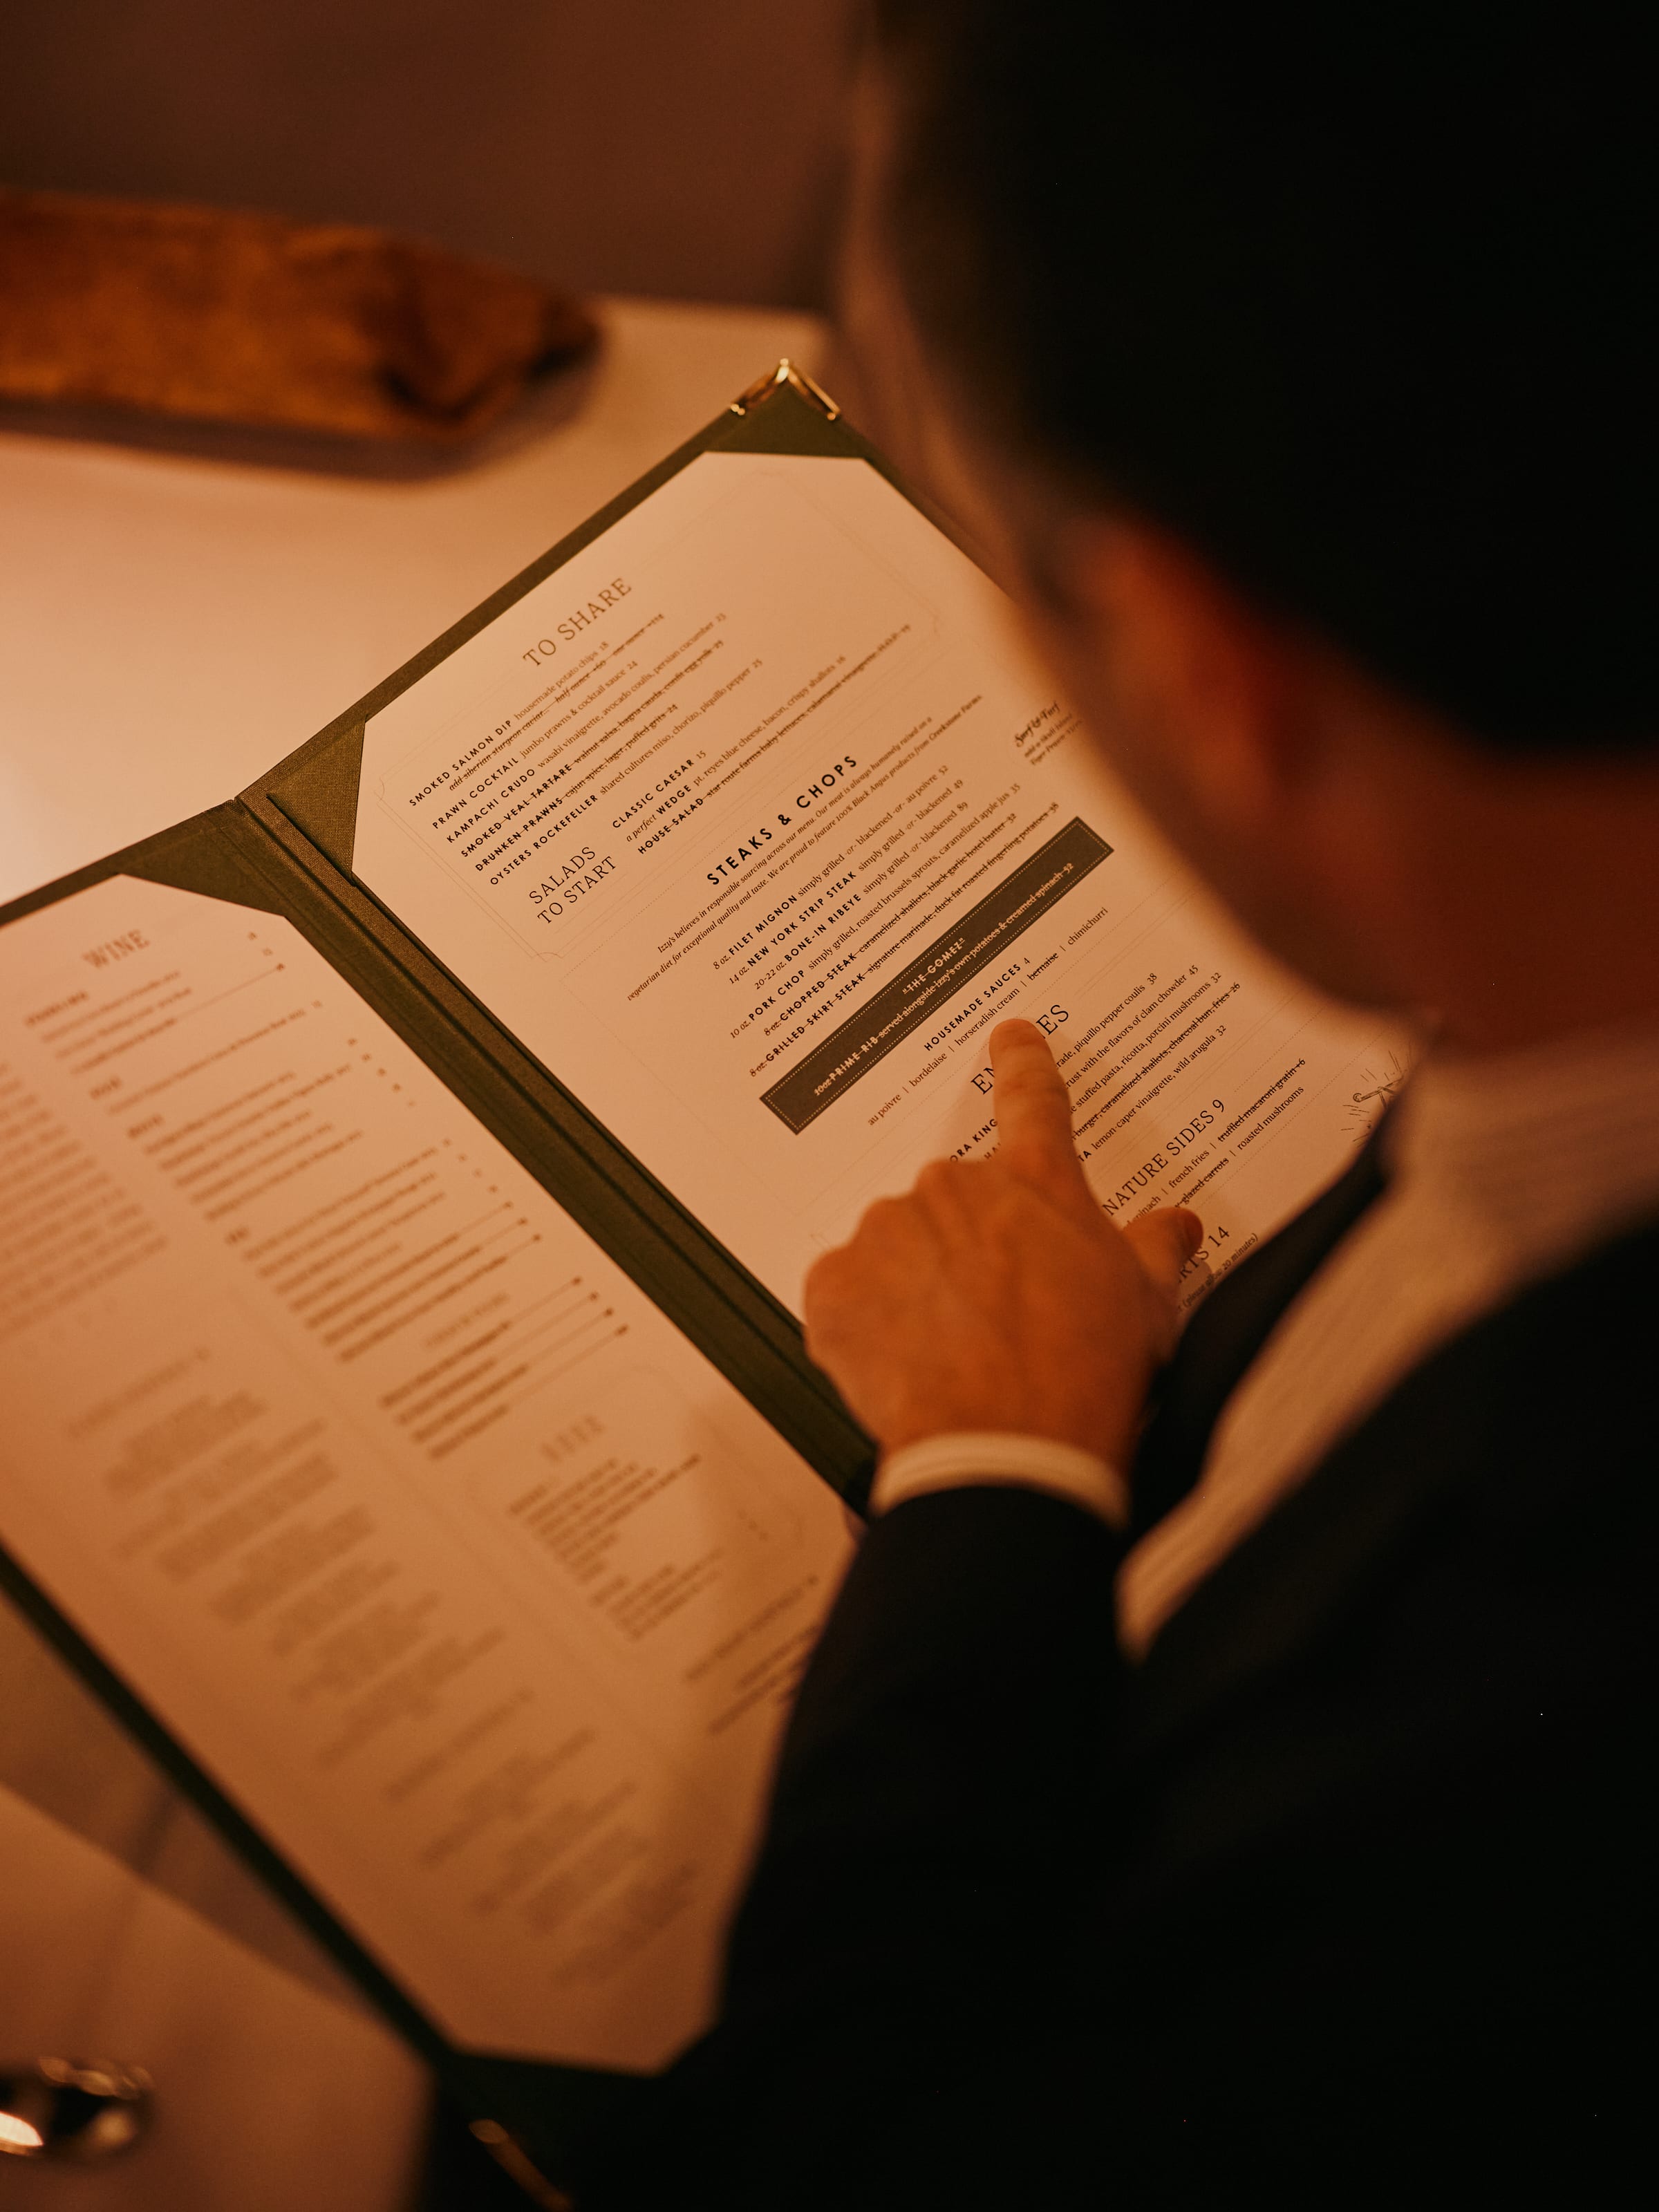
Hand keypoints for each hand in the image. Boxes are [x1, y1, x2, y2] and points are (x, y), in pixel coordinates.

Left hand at [802, 1019, 1200, 1465]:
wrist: (1008, 1449)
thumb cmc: (1082, 1377)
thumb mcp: (1147, 1306)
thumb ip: (1156, 1249)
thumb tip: (1176, 1225)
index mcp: (1036, 1183)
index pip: (1033, 1099)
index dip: (1022, 1065)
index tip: (1009, 1038)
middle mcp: (955, 1189)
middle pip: (957, 1200)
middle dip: (973, 1247)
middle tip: (999, 1312)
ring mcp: (888, 1232)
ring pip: (898, 1247)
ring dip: (918, 1285)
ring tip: (955, 1349)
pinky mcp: (836, 1285)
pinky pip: (847, 1293)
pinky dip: (869, 1324)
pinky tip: (906, 1362)